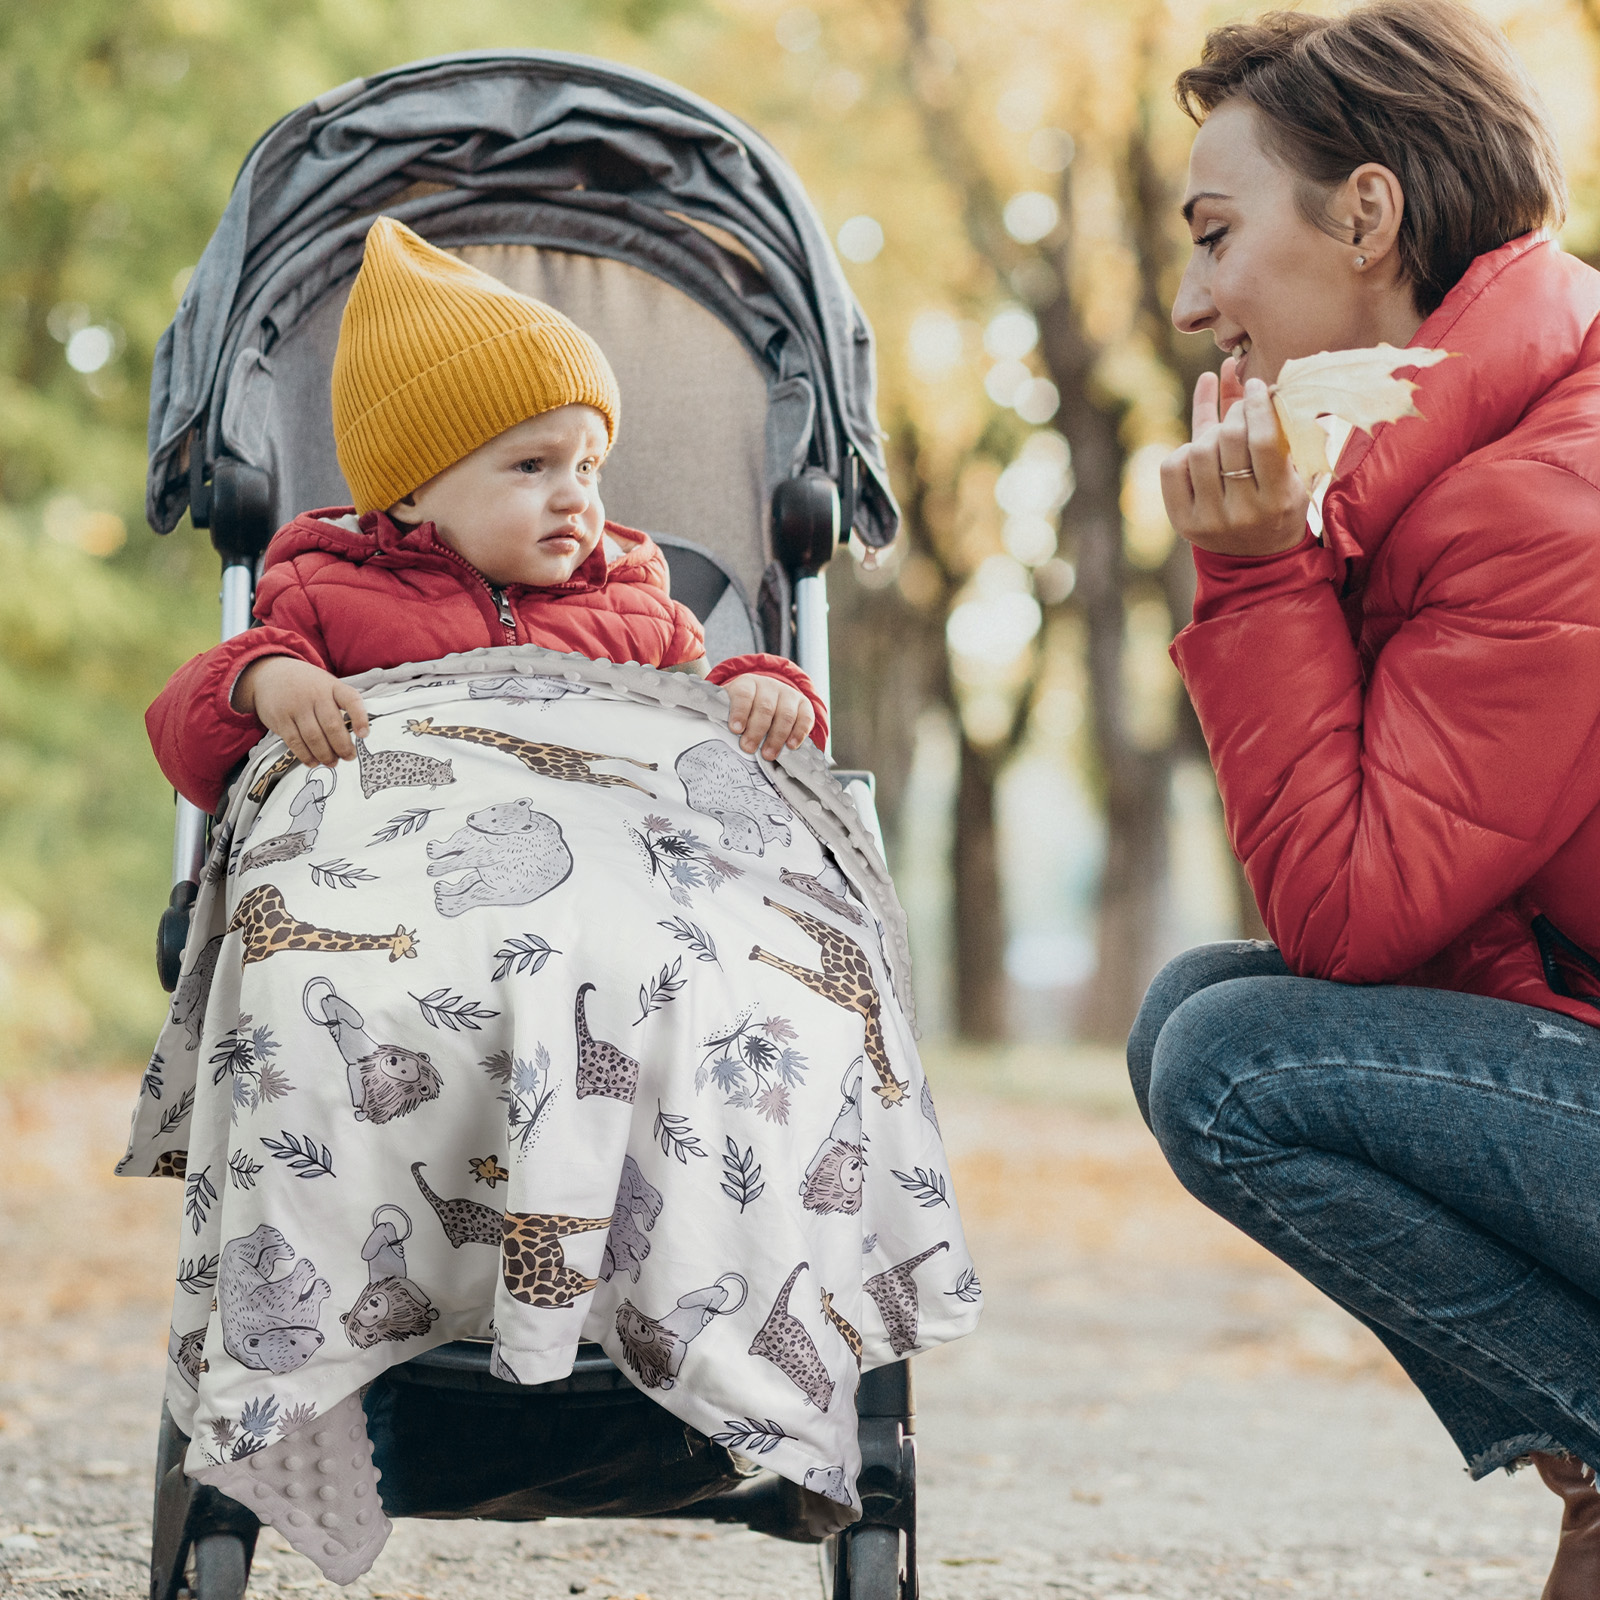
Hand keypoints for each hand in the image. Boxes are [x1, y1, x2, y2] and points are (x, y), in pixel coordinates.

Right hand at [233, 656, 369, 768]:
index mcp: (332, 686)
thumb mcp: (327, 685)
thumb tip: (356, 735)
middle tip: (349, 757)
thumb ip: (341, 704)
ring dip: (325, 754)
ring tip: (332, 762)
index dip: (360, 718)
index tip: (364, 735)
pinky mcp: (280, 718)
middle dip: (343, 747)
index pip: (351, 700)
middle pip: (332, 726)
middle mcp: (315, 695)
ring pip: (314, 737)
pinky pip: (295, 741)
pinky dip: (306, 755)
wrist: (270, 673)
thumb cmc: (306, 685)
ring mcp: (296, 707)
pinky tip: (313, 761)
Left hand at [723, 673, 814, 757]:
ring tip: (768, 755)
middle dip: (756, 730)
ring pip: (785, 714)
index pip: (744, 695)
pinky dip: (799, 733)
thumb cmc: (743, 711)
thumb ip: (723, 718)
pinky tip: (791, 746)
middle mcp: (769, 686)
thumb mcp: (730, 708)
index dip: (740, 712)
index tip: (735, 730)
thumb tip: (711, 738)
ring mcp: (789, 694)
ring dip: (777, 737)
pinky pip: (805, 718)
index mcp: (747, 684)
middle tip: (748, 748)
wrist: (767, 697)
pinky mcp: (804, 705)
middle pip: (765, 707)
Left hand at [1160, 358, 1309, 556]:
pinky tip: (1198, 450)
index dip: (1258, 403)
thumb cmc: (1281, 502)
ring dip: (1212, 432)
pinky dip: (1184, 451)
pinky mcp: (1182, 522)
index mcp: (1279, 499)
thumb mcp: (1294, 472)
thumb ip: (1276, 428)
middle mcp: (1242, 512)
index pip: (1264, 439)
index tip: (1257, 385)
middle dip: (1236, 411)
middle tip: (1243, 404)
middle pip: (1229, 439)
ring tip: (1225, 432)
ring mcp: (1208, 520)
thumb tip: (1243, 374)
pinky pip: (1172, 467)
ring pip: (1198, 450)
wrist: (1258, 557)